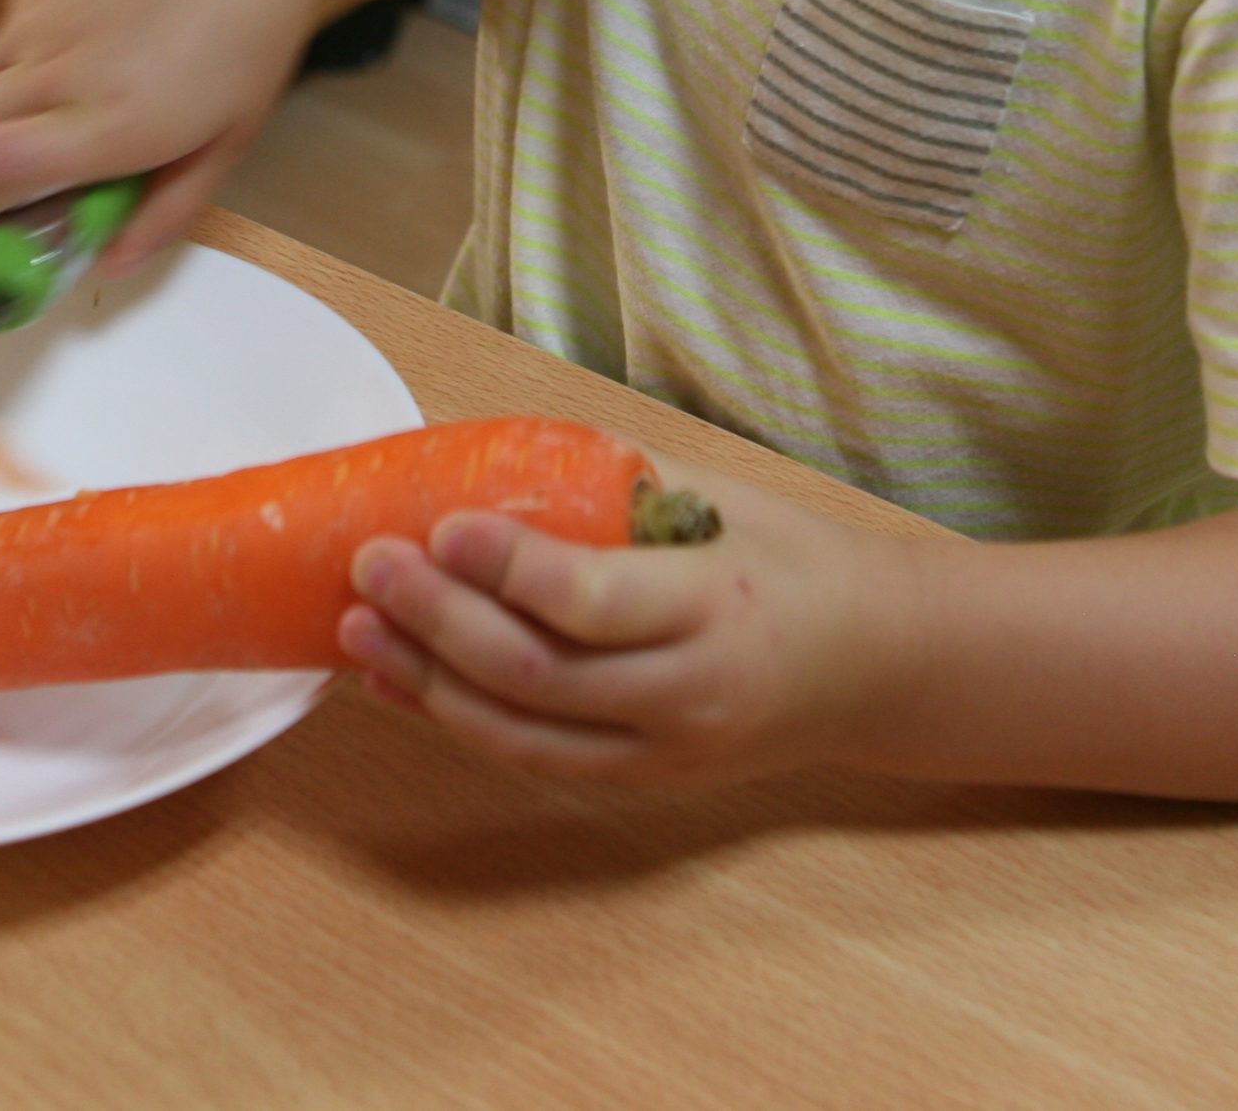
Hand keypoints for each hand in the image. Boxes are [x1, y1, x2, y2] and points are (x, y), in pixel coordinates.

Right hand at [0, 0, 338, 273]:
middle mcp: (62, 69)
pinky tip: (90, 41)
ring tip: (61, 109)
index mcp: (113, 122)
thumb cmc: (250, 38)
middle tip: (4, 181)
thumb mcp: (227, 143)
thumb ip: (164, 213)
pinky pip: (5, 38)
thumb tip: (106, 265)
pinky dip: (25, 59)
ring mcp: (40, 17)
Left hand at [336, 467, 927, 785]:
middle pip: (540, 674)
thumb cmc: (799, 562)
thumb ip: (626, 490)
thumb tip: (506, 457)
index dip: (508, 567)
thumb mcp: (731, 500)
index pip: (594, 601)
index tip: (444, 522)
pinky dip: (456, 720)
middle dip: (440, 621)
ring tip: (357, 628)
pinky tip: (397, 681)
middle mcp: (689, 692)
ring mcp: (664, 749)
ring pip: (522, 732)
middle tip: (373, 563)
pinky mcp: (642, 779)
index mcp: (718, 605)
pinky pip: (534, 757)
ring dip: (427, 682)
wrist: (880, 670)